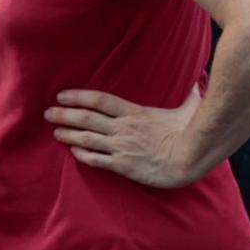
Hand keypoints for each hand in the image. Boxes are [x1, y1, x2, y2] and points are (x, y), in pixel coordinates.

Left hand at [46, 88, 205, 186]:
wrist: (190, 159)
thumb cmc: (191, 133)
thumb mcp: (189, 108)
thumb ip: (190, 94)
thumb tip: (200, 82)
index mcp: (135, 112)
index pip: (100, 100)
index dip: (79, 97)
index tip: (62, 95)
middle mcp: (124, 128)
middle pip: (87, 118)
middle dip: (65, 114)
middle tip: (48, 113)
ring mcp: (122, 147)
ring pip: (87, 138)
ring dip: (68, 134)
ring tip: (55, 131)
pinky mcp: (124, 166)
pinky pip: (97, 160)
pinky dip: (82, 155)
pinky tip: (73, 151)